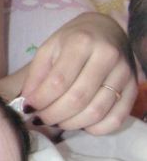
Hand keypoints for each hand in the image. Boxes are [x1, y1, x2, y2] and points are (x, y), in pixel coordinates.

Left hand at [21, 12, 136, 133]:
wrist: (106, 31)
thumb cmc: (72, 41)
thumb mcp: (49, 49)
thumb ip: (36, 75)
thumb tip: (28, 102)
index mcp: (82, 42)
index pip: (58, 81)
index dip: (41, 100)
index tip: (28, 107)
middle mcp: (107, 56)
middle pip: (77, 99)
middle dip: (53, 115)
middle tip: (41, 118)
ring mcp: (124, 73)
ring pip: (96, 112)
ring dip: (71, 124)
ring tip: (56, 121)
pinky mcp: (134, 89)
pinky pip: (115, 120)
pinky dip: (95, 129)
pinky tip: (80, 123)